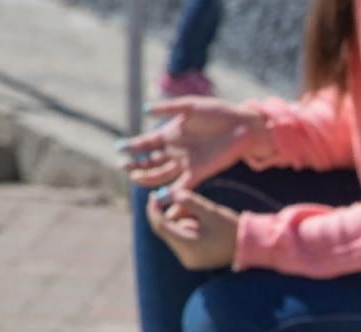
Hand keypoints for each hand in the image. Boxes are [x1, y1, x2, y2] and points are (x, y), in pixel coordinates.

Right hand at [120, 97, 264, 188]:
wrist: (242, 126)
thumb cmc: (217, 113)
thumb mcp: (190, 107)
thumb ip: (168, 108)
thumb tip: (145, 110)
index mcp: (171, 134)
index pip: (146, 143)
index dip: (132, 146)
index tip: (118, 148)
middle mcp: (176, 151)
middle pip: (150, 161)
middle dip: (135, 164)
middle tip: (122, 166)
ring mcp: (186, 163)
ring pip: (160, 174)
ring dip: (147, 177)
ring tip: (134, 178)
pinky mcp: (199, 173)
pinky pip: (181, 186)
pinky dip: (170, 192)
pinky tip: (158, 196)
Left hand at [147, 189, 238, 270]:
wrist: (250, 247)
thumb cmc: (231, 229)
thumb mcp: (210, 211)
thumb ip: (188, 200)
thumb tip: (170, 193)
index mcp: (188, 245)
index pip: (160, 226)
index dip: (154, 209)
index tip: (154, 195)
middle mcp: (185, 256)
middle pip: (167, 230)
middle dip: (172, 212)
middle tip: (182, 199)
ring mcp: (189, 259)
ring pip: (175, 233)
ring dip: (182, 219)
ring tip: (200, 213)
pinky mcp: (194, 258)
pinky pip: (183, 239)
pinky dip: (188, 227)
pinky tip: (203, 224)